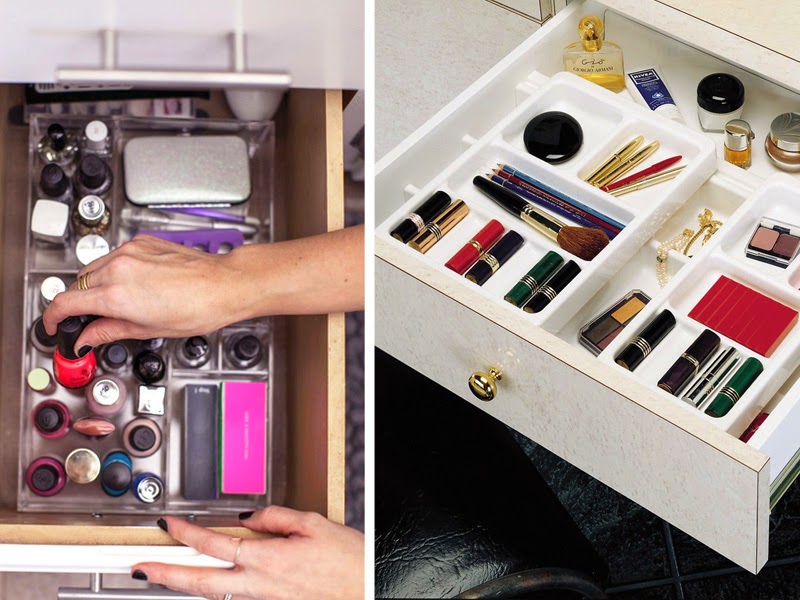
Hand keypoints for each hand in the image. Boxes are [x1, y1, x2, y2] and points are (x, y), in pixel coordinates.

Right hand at [42, 235, 247, 351]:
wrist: (224, 285)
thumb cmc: (198, 308)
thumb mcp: (148, 330)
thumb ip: (109, 331)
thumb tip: (86, 338)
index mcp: (116, 295)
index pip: (64, 303)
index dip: (53, 317)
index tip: (54, 324)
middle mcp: (119, 268)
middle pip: (77, 285)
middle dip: (78, 303)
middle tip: (91, 319)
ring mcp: (130, 252)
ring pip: (94, 268)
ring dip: (96, 285)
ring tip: (118, 302)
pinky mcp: (142, 242)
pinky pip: (116, 256)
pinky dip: (115, 270)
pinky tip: (134, 283)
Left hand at [131, 506, 363, 599]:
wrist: (367, 588)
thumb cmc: (348, 561)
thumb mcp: (313, 525)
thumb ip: (275, 517)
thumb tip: (248, 516)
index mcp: (268, 559)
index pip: (215, 545)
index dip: (187, 534)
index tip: (168, 525)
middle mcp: (259, 585)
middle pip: (200, 582)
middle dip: (165, 574)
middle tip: (139, 568)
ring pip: (213, 594)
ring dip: (185, 584)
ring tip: (162, 575)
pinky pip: (235, 599)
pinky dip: (214, 591)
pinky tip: (205, 584)